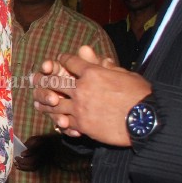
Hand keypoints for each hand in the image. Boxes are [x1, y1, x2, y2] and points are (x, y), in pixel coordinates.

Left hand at [14, 133, 47, 171]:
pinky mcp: (40, 165)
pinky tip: (18, 167)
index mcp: (41, 147)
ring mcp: (42, 161)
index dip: (28, 153)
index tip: (21, 153)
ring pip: (32, 166)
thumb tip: (21, 149)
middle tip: (16, 158)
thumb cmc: (39, 141)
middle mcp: (42, 155)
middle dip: (22, 161)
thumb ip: (28, 143)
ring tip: (15, 163)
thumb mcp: (34, 139)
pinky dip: (24, 169)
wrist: (50, 146)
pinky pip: (33, 169)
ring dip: (22, 166)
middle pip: (32, 161)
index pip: (35, 151)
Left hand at [33, 45, 149, 145]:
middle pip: (55, 82)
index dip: (64, 60)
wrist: (145, 120)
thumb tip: (98, 57)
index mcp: (93, 72)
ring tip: (38, 103)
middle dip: (44, 80)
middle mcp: (82, 88)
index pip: (71, 62)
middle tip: (36, 80)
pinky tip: (54, 121)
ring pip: (54, 104)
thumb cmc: (141, 96)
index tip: (59, 60)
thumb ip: (108, 66)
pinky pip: (64, 122)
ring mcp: (79, 107)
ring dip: (45, 103)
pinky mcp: (81, 124)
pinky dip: (59, 121)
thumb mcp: (126, 75)